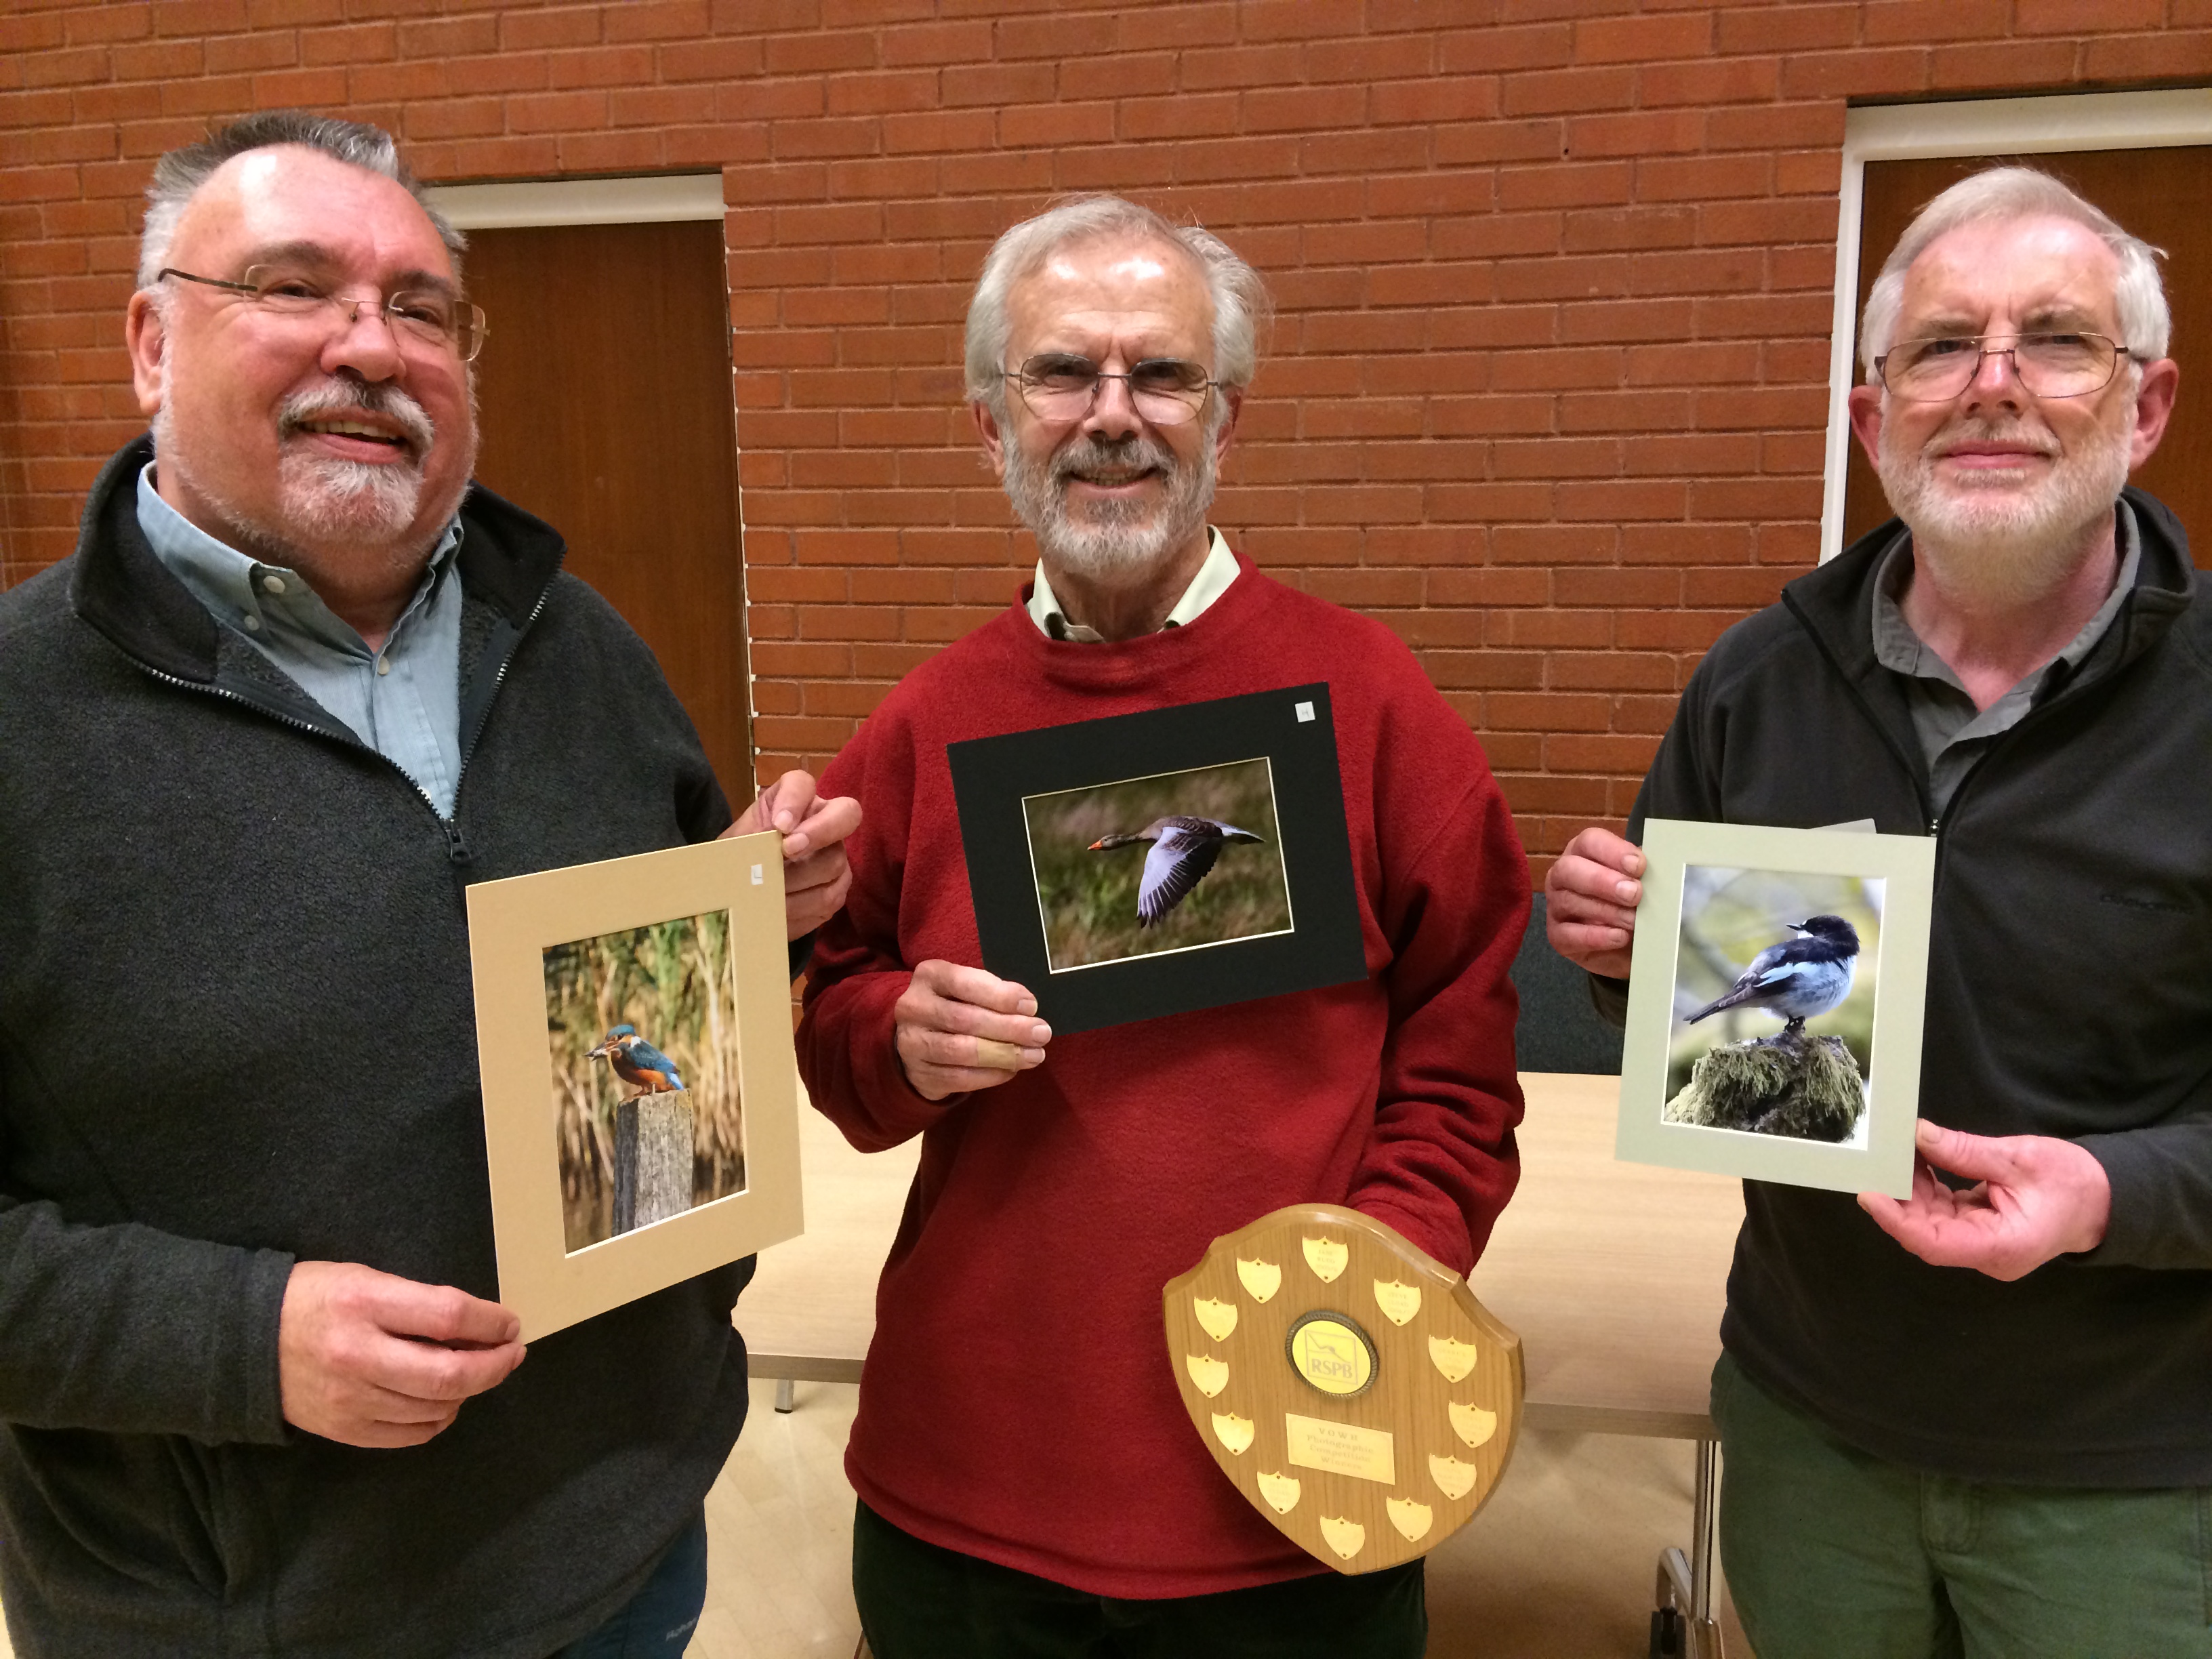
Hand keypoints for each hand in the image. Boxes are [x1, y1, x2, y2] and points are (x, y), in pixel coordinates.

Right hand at [278, 1261, 525, 1447]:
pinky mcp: (342, 1430)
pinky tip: (444, 1402)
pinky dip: (438, 1419)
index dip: (491, 1323)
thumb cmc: (314, 1298)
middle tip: (511, 1354)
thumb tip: (476, 1326)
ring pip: (434, 1408)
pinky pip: (410, 1435)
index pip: (448, 1316)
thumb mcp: (365, 1278)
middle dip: (494, 1366)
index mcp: (365, 1304)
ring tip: (478, 1374)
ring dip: (470, 1392)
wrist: (245, 1341)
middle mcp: (358, 1355)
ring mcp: (350, 1399)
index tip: (510, 1324)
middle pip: (448, 1374)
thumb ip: (417, 1302)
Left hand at [723, 770, 861, 939]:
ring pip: (834, 863)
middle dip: (818, 833)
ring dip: (797, 880)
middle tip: (787, 852)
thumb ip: (750, 839)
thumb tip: (765, 846)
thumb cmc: (741, 859)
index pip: (802, 784)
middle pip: (844, 816)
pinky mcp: (837, 889)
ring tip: (769, 892)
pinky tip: (779, 911)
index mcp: (793, 801)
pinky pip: (829, 897)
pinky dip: (800, 907)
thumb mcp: (736, 844)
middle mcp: (824, 820)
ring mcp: (836, 855)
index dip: (794, 800)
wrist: (744, 893)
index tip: (778, 825)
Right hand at [893, 959, 1050, 1101]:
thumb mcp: (965, 988)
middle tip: (1041, 1034)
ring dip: (1004, 1054)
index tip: (1031, 1006)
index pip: (965, 983)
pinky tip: (1011, 1069)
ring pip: (962, 1051)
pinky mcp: (919, 1073)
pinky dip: (991, 1075)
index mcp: (929, 976)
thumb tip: (1027, 1009)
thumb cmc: (953, 1005)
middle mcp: (914, 1007)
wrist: (917, 1039)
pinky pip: (959, 1078)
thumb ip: (991, 993)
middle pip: (965, 1019)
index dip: (1001, 996)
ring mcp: (911, 1042)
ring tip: (1033, 1055)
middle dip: (1009, 1028)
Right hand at [1544, 826, 1644, 977]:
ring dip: (1606, 911)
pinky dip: (1596, 936)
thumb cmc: (1632, 904)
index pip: (1590, 841)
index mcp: (1584, 853)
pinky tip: (1620, 937)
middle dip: (1603, 880)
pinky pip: (1569, 934)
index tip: (1639, 866)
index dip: (1613, 851)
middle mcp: (1563, 876)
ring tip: (1634, 920)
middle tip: (1634, 894)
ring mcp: (1556, 906)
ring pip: (1569, 901)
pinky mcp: (1557, 936)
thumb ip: (1644, 873)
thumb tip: (1663, 868)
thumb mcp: (1641, 883)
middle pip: (1570, 868)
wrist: (1628, 945)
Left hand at [1858, 1121, 2111, 1281]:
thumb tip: (1918, 1135)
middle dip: (1900, 1196)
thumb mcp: (2020, 1159)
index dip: (1897, 1220)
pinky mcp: (1979, 1230)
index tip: (1870, 1194)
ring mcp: (1982, 1245)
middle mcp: (1987, 1254)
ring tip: (1897, 1152)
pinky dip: (1928, 1188)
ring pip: (1931, 1221)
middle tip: (1878, 1159)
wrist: (2105, 1199)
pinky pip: (1944, 1212)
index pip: (1933, 1243)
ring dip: (1912, 1189)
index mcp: (2002, 1247)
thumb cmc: (2073, 1182)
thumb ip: (1967, 1151)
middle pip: (1927, 1231)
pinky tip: (1917, 1161)